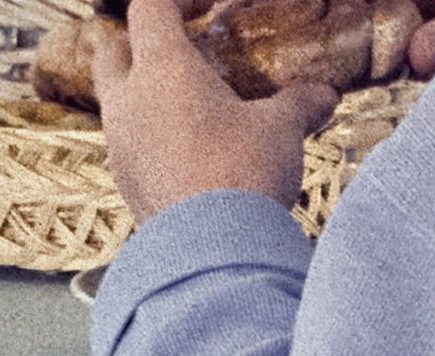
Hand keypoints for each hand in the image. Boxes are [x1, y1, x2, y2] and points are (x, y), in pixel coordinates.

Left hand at [93, 0, 343, 221]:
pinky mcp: (124, 184)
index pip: (149, 10)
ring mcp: (120, 145)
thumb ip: (298, 103)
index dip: (173, 0)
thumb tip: (323, 95)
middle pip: (112, 51)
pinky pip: (127, 146)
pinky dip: (148, 139)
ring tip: (184, 109)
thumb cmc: (243, 173)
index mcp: (163, 70)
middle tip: (175, 52)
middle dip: (137, 44)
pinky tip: (184, 155)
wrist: (214, 252)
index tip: (201, 7)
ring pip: (116, 103)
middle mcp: (129, 102)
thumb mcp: (281, 130)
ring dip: (142, 96)